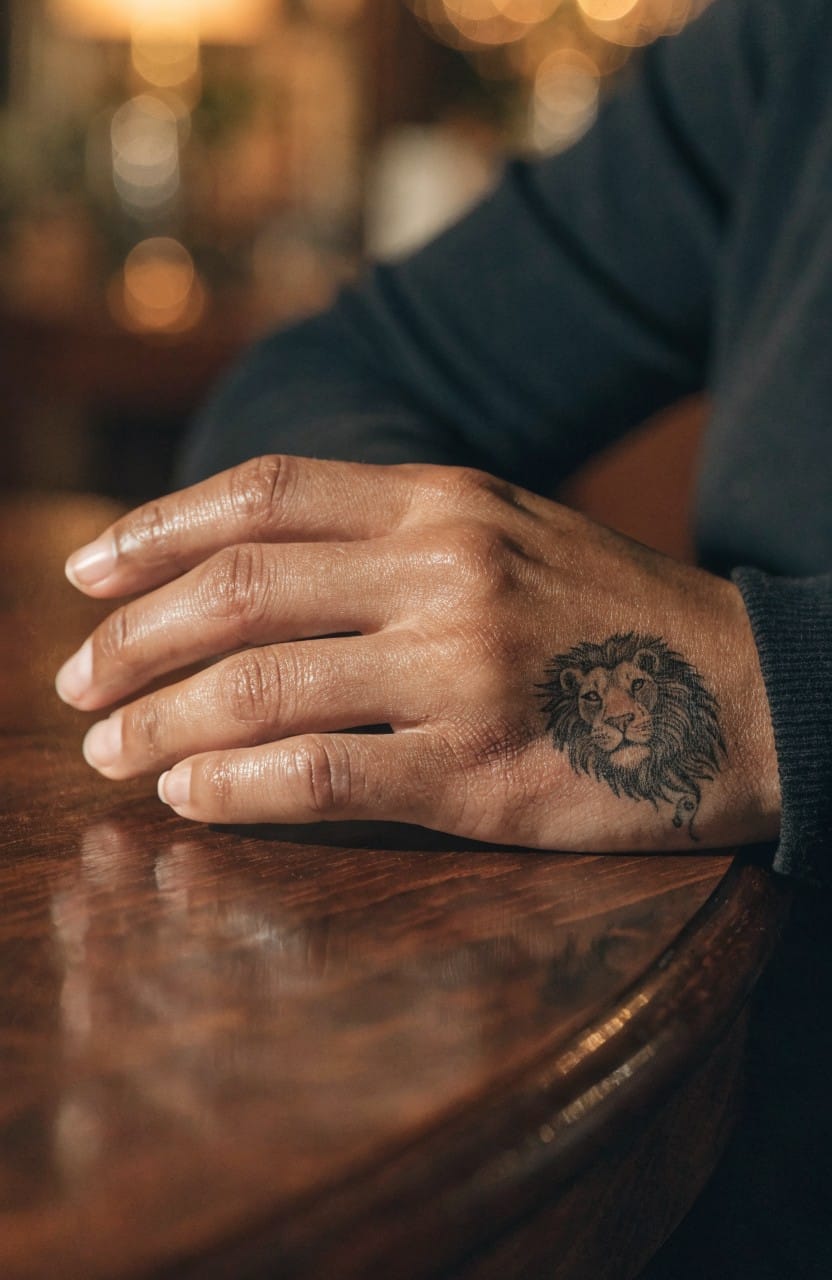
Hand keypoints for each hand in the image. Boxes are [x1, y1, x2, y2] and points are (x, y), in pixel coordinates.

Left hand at [56, 456, 780, 850]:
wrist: (751, 694)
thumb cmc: (615, 620)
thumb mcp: (512, 534)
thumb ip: (396, 537)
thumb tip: (256, 571)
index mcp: (445, 501)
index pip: (261, 496)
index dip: (153, 532)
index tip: (85, 574)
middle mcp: (444, 570)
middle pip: (236, 591)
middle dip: (129, 641)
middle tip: (75, 684)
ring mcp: (461, 669)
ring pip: (259, 687)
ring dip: (159, 724)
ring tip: (109, 752)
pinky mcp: (480, 770)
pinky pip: (319, 776)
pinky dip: (231, 788)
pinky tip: (190, 798)